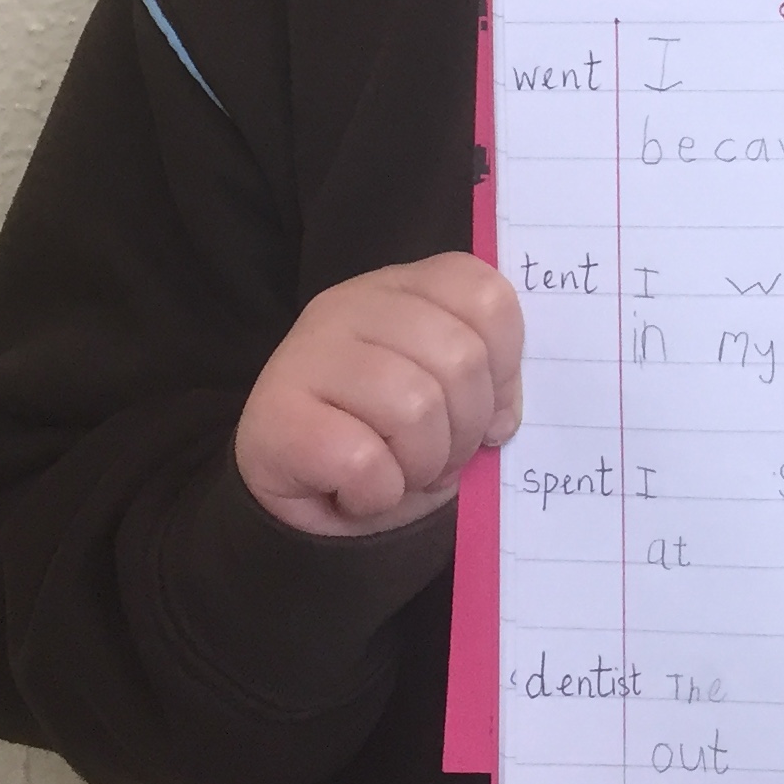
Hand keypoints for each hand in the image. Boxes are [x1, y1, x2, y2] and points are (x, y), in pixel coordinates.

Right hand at [235, 253, 524, 535]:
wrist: (293, 490)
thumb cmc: (380, 439)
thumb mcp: (444, 400)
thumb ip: (483, 386)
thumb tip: (501, 420)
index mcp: (403, 290)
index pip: (486, 296)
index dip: (505, 368)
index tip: (488, 415)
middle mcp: (352, 305)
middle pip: (460, 357)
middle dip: (466, 431)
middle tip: (439, 461)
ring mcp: (309, 352)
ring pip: (416, 407)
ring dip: (423, 465)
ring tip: (400, 475)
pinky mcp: (277, 413)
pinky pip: (363, 460)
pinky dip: (378, 493)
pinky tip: (358, 492)